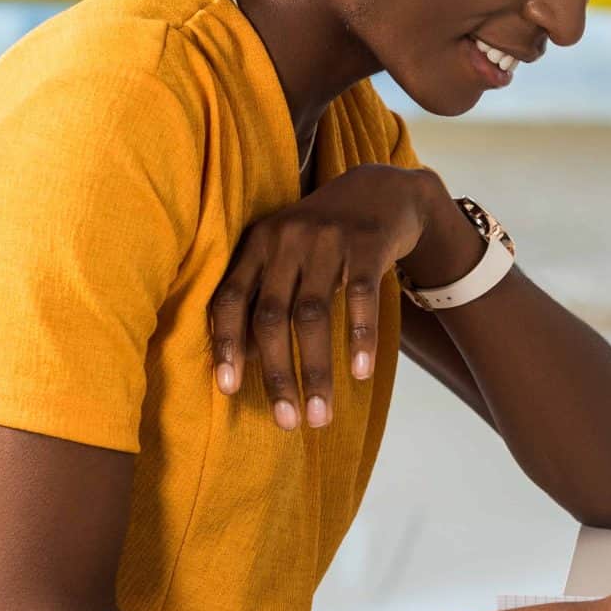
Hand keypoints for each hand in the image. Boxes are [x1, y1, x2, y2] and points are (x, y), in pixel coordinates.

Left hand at [209, 165, 464, 428]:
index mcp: (257, 244)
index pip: (229, 299)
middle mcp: (286, 239)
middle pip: (271, 316)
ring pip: (313, 315)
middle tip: (287, 422)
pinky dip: (359, 338)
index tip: (228, 390)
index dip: (226, 345)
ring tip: (320, 414)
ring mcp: (327, 239)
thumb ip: (263, 292)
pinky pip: (360, 298)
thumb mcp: (286, 251)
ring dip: (316, 370)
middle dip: (276, 374)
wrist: (384, 189)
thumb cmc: (325, 236)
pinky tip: (361, 373)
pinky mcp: (367, 243)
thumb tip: (242, 360)